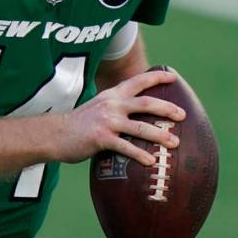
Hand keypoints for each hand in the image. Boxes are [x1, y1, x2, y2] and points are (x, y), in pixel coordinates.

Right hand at [56, 68, 184, 164]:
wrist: (55, 134)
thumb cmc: (79, 125)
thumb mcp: (97, 108)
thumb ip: (115, 108)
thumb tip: (135, 115)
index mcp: (112, 95)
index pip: (138, 81)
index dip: (156, 77)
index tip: (173, 76)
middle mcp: (112, 104)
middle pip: (146, 102)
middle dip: (167, 108)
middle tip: (183, 115)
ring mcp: (107, 121)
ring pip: (140, 126)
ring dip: (160, 135)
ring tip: (174, 143)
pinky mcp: (101, 138)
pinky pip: (125, 146)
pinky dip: (140, 154)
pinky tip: (150, 161)